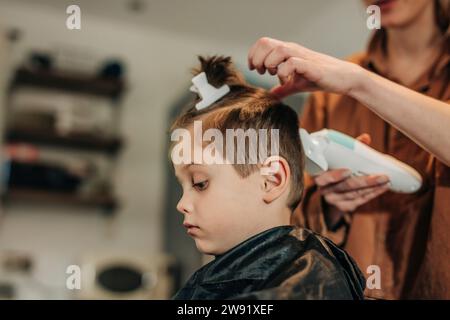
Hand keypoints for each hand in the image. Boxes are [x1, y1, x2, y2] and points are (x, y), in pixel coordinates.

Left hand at [248, 37, 363, 97]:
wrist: (342, 78)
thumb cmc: (319, 78)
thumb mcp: (295, 84)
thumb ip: (282, 89)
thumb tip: (270, 96)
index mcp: (286, 51)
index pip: (263, 43)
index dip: (253, 55)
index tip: (255, 69)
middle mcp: (292, 50)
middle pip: (266, 43)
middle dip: (259, 59)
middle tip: (263, 73)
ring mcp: (301, 56)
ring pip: (278, 50)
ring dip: (271, 64)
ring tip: (275, 76)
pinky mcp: (310, 65)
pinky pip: (292, 63)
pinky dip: (284, 73)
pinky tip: (287, 82)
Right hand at [313, 134, 389, 212]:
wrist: (331, 188)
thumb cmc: (335, 167)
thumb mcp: (339, 157)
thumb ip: (350, 149)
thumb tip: (366, 138)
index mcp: (319, 175)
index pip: (323, 177)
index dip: (334, 176)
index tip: (348, 171)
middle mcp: (324, 189)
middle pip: (344, 186)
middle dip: (365, 181)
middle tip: (382, 176)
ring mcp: (333, 199)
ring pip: (354, 194)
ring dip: (372, 188)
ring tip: (386, 180)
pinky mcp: (343, 206)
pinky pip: (359, 201)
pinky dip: (372, 194)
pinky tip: (382, 188)